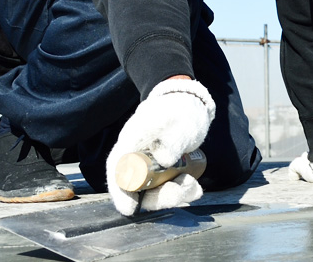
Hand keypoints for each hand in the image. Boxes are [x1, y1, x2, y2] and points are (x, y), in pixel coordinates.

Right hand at [106, 78, 215, 215]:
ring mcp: (148, 165)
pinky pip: (166, 187)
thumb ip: (172, 138)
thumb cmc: (179, 109)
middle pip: (137, 186)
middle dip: (159, 196)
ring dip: (173, 194)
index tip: (129, 208)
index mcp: (132, 139)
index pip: (117, 168)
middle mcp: (135, 155)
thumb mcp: (180, 121)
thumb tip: (165, 159)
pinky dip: (180, 192)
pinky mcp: (161, 171)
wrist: (187, 104)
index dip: (119, 191)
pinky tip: (195, 188)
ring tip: (194, 187)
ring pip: (153, 190)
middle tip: (184, 189)